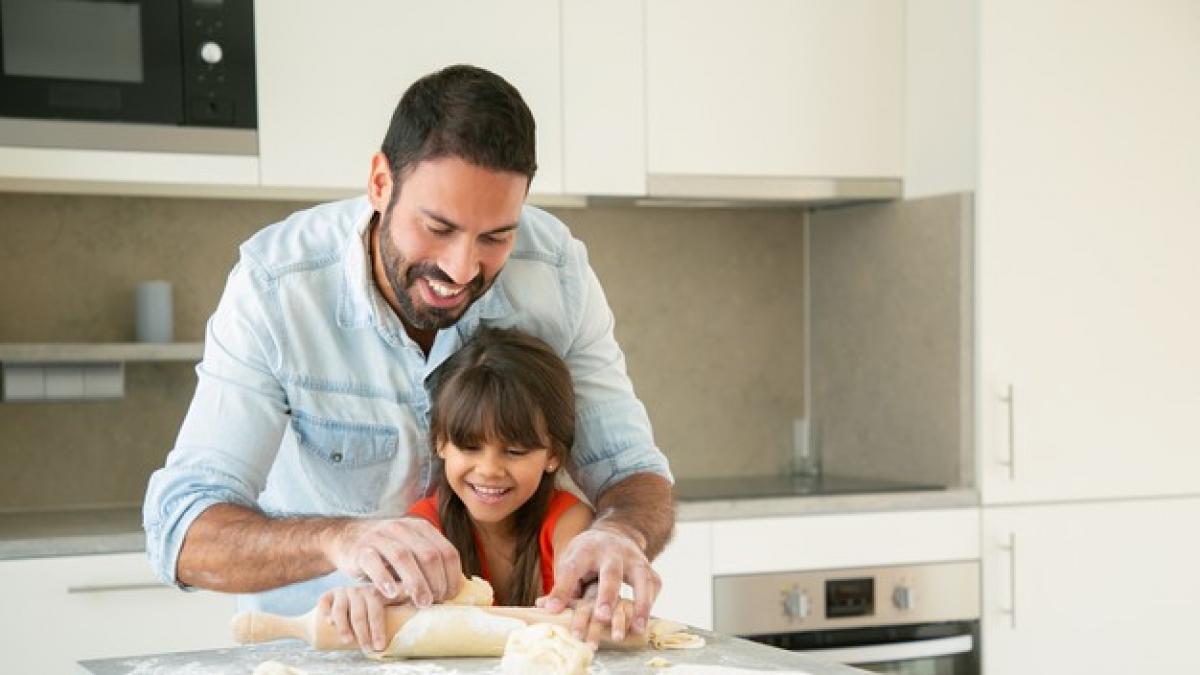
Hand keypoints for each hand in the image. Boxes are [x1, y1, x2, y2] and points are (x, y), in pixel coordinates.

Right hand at [317, 585, 399, 652]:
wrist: (346, 589)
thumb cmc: (373, 605)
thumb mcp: (388, 602)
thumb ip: (405, 603)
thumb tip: (434, 606)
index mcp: (377, 593)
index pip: (379, 609)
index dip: (379, 628)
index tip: (382, 646)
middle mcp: (360, 591)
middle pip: (362, 613)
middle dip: (366, 633)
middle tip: (370, 650)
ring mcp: (343, 592)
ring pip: (342, 609)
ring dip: (344, 626)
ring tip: (348, 641)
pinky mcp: (328, 595)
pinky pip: (324, 602)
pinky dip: (326, 613)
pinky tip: (329, 623)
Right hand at [325, 517, 462, 606]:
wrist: (347, 538)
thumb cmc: (386, 552)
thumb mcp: (411, 550)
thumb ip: (429, 563)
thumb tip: (454, 590)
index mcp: (421, 528)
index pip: (446, 551)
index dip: (452, 575)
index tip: (450, 596)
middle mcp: (403, 528)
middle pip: (428, 554)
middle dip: (437, 581)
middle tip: (436, 602)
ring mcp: (380, 536)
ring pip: (403, 557)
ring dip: (416, 582)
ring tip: (422, 602)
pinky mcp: (361, 548)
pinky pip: (374, 562)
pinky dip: (384, 578)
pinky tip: (392, 593)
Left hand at [536, 524, 661, 641]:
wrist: (613, 534)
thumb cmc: (586, 556)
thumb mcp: (570, 563)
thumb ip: (562, 586)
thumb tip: (547, 608)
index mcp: (586, 550)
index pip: (572, 568)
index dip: (562, 589)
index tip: (552, 609)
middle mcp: (612, 552)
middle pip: (611, 572)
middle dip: (607, 595)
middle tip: (601, 617)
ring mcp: (633, 558)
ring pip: (641, 578)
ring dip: (640, 604)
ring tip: (636, 629)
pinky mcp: (648, 567)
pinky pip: (654, 585)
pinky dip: (651, 603)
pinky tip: (643, 624)